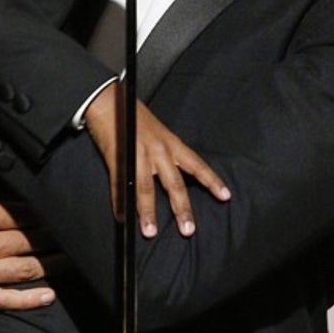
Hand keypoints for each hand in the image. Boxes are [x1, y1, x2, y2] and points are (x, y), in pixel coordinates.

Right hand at [0, 148, 56, 307]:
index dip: (43, 211)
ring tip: (71, 258)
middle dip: (54, 236)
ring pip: (24, 269)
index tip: (59, 208)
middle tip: (74, 233)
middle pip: (29, 241)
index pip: (21, 212)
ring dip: (51, 264)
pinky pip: (4, 299)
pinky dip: (30, 299)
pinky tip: (49, 294)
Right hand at [84, 83, 230, 237]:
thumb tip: (176, 176)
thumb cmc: (135, 117)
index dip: (211, 181)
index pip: (196, 165)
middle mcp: (158, 151)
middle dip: (181, 209)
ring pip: (146, 189)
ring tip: (150, 232)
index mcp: (171, 144)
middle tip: (189, 230)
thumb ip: (166, 155)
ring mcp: (137, 155)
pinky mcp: (117, 159)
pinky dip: (119, 203)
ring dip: (147, 212)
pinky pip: (119, 185)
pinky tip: (121, 218)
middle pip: (174, 184)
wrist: (107, 100)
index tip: (226, 197)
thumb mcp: (158, 134)